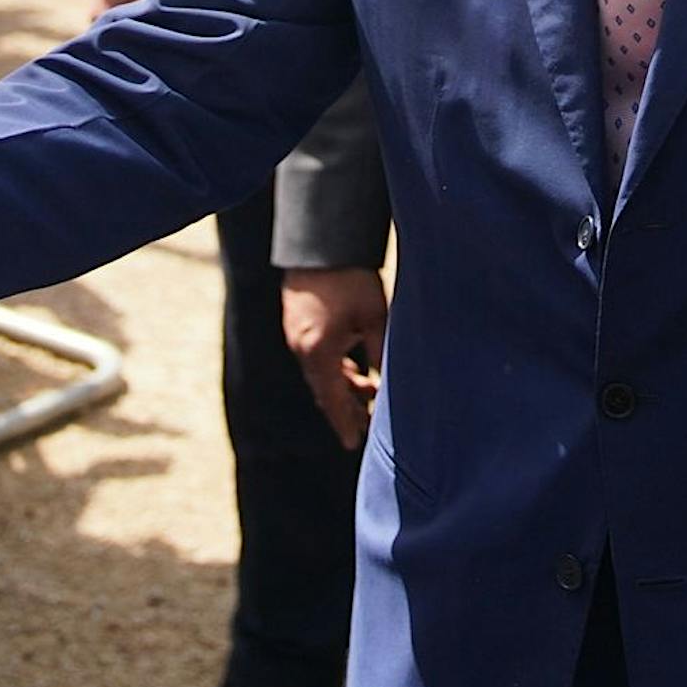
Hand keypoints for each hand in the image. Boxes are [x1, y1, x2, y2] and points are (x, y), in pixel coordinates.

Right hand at [281, 266, 386, 449]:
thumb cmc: (352, 279)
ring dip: (342, 384)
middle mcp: (301, 347)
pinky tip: (350, 363)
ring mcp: (295, 333)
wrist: (321, 241)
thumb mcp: (374, 318)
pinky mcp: (296, 319)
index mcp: (319, 352)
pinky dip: (332, 365)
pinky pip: (313, 354)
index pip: (332, 400)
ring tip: (368, 390)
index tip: (353, 444)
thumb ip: (381, 354)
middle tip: (366, 423)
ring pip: (319, 371)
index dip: (345, 423)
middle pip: (324, 389)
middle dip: (345, 407)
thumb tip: (391, 384)